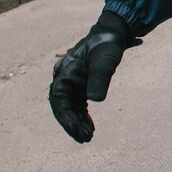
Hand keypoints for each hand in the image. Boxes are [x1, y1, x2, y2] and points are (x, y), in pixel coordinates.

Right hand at [49, 13, 140, 143]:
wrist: (113, 34)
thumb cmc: (107, 44)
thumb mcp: (105, 60)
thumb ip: (100, 77)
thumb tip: (94, 100)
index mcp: (64, 72)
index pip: (58, 99)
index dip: (64, 115)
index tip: (74, 128)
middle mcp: (64, 79)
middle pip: (63, 106)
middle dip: (71, 123)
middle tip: (84, 138)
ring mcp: (72, 83)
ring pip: (70, 108)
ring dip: (77, 122)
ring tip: (88, 136)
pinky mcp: (80, 86)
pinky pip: (78, 105)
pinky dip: (83, 117)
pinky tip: (90, 127)